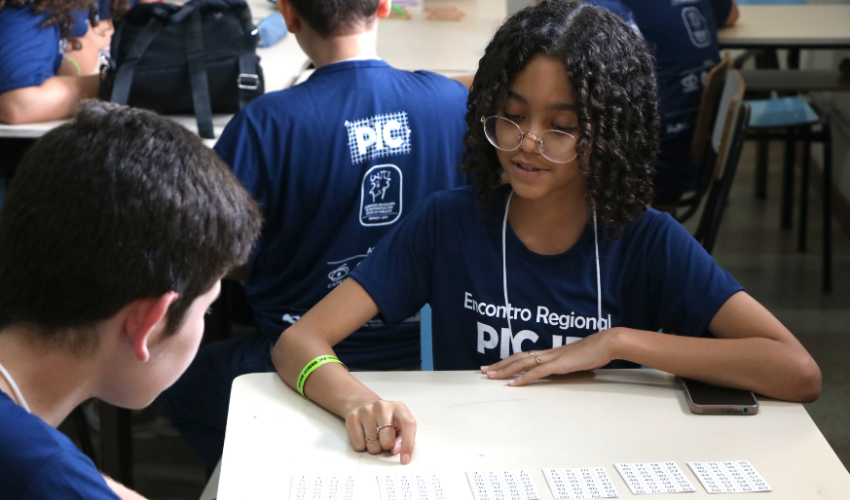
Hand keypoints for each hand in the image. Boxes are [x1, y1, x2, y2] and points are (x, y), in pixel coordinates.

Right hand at [344, 399, 415, 463]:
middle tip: (385, 440)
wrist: (364, 404)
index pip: (408, 424)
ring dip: (375, 447)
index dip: (408, 444)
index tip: (405, 460)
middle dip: (387, 446)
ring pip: (372, 446)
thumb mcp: (399, 424)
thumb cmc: (386, 419)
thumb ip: (402, 437)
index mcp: (399, 407)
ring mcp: (366, 411)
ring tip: (374, 435)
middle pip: (387, 441)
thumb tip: (395, 449)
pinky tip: (364, 434)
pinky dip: (362, 446)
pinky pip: (359, 445)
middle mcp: (382, 406)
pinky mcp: (352, 417)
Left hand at [481, 329, 620, 385]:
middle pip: (517, 358)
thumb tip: (562, 370)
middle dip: (499, 365)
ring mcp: (551, 358)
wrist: (606, 344)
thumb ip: (566, 365)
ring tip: (490, 376)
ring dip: (504, 370)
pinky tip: (512, 384)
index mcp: (550, 353)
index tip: (494, 366)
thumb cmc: (594, 352)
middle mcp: (547, 353)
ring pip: (521, 363)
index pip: (523, 356)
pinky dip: (522, 378)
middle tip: (483, 370)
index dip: (508, 361)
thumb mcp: (575, 360)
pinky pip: (536, 372)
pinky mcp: (558, 365)